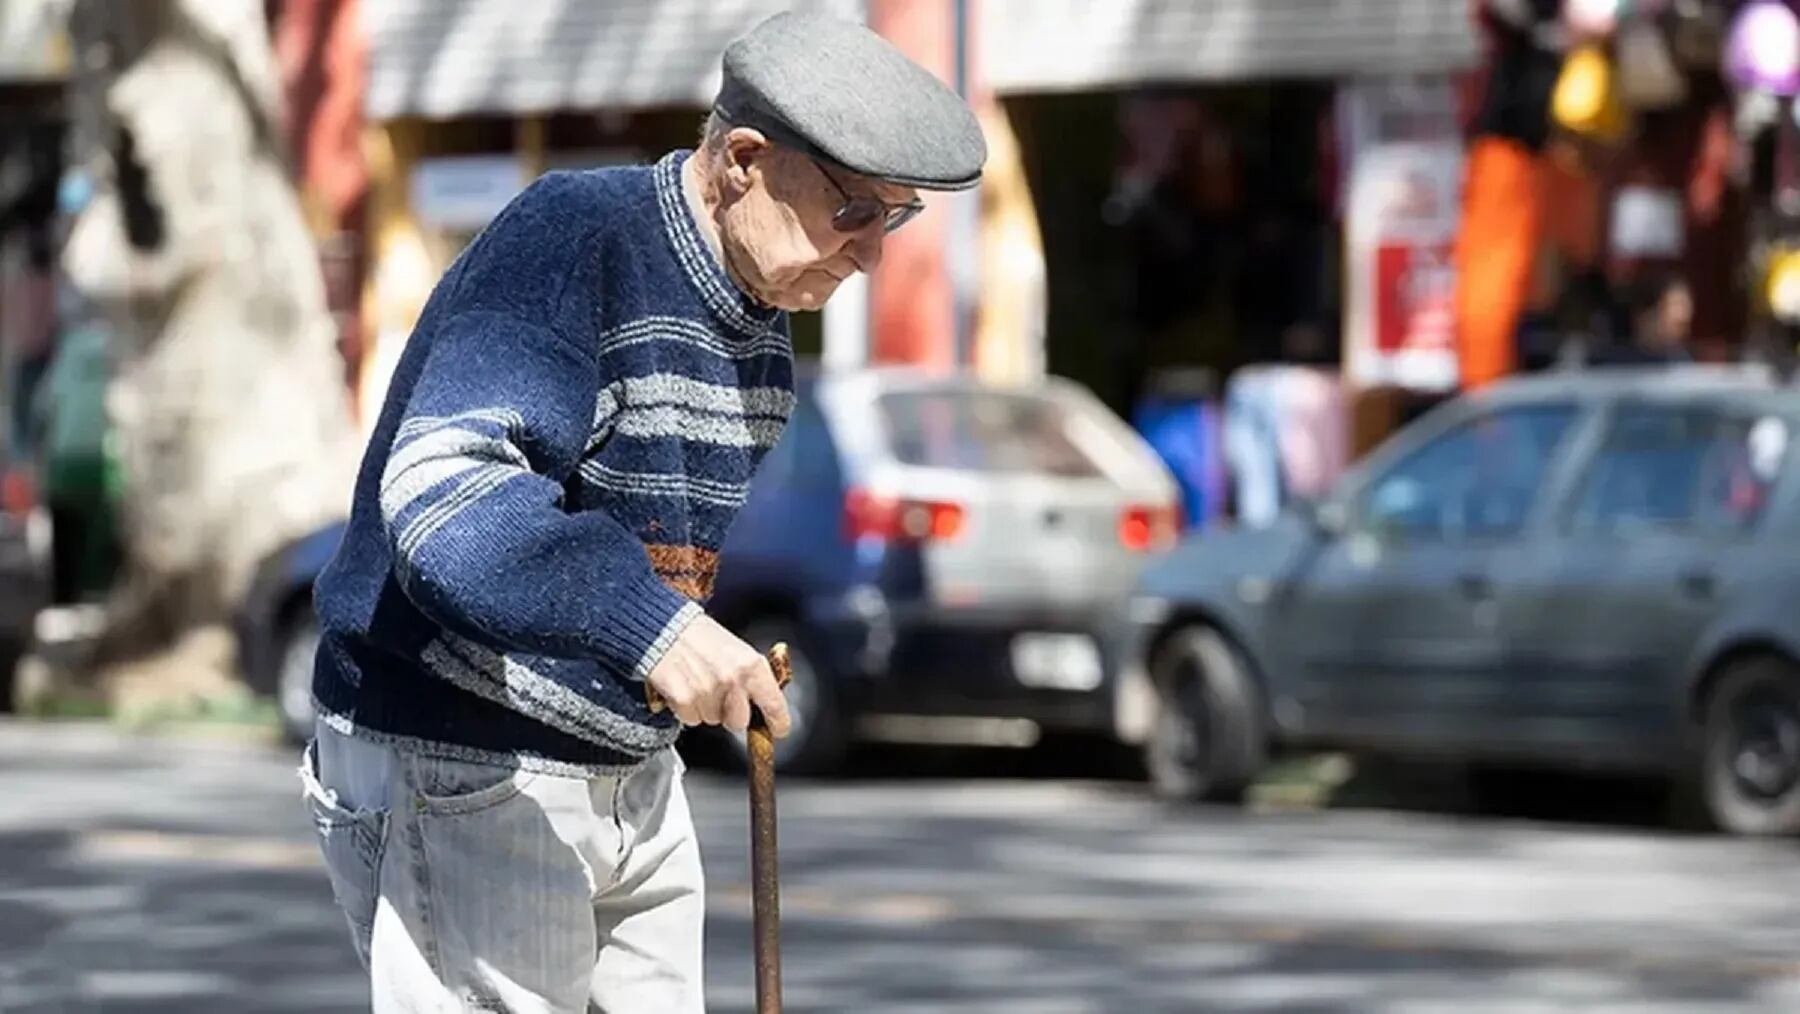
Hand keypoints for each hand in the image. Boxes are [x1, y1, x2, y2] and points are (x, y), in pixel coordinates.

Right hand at [645, 614, 791, 737]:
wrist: (666, 627)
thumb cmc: (701, 636)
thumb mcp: (738, 649)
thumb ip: (753, 676)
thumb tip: (764, 701)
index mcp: (751, 665)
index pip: (774, 705)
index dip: (778, 722)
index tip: (778, 728)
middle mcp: (732, 680)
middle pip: (739, 722)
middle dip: (731, 714)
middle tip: (721, 694)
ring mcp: (708, 692)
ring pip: (713, 721)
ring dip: (707, 708)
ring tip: (700, 682)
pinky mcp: (684, 700)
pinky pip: (691, 719)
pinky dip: (687, 708)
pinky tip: (686, 686)